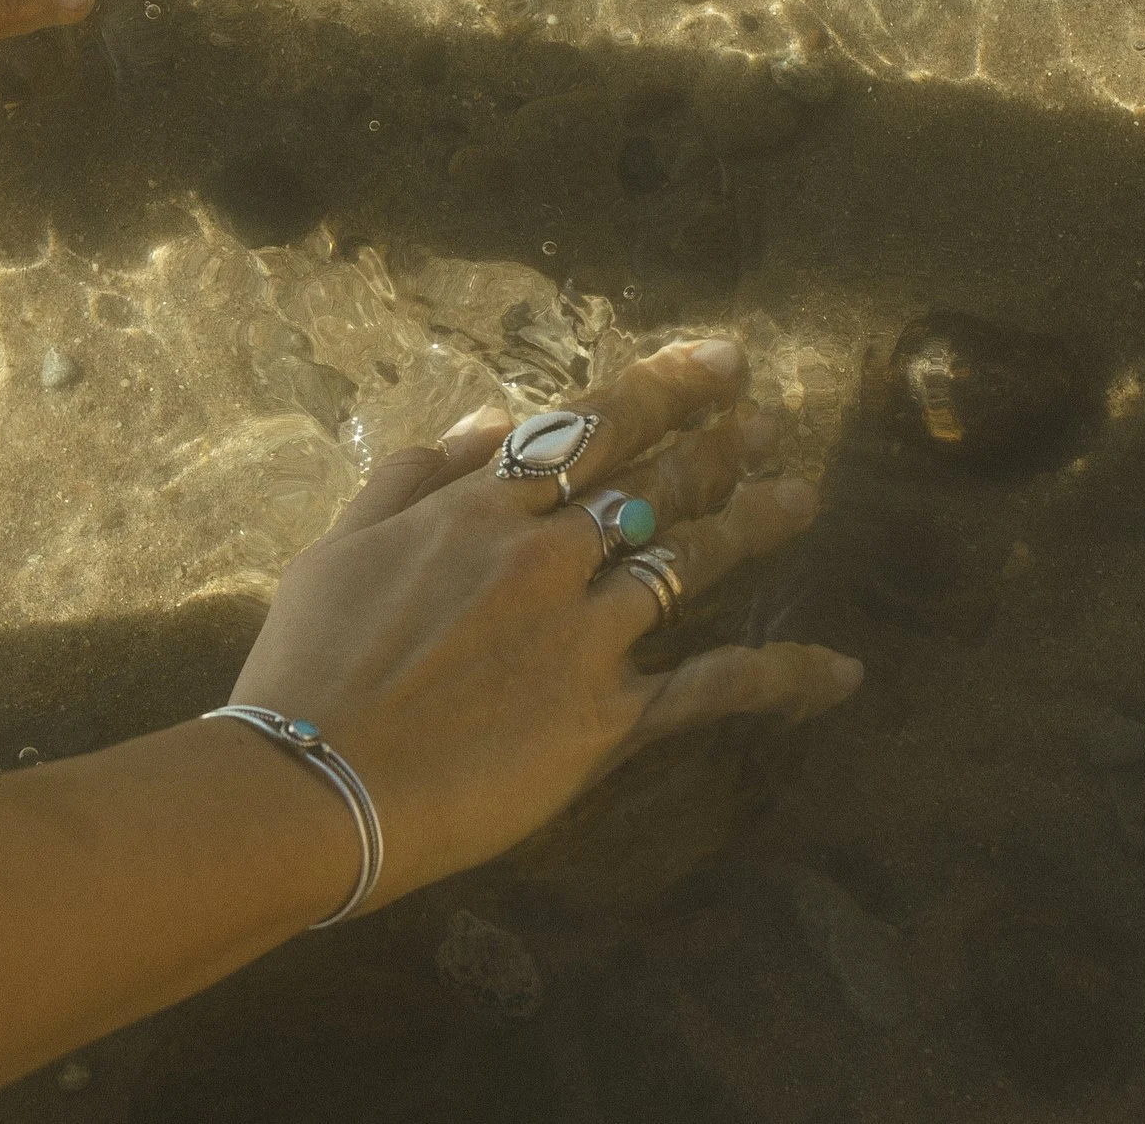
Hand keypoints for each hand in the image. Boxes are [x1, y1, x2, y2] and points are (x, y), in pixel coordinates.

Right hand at [228, 339, 862, 912]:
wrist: (310, 784)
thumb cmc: (306, 669)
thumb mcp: (337, 547)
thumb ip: (412, 476)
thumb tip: (487, 421)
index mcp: (477, 509)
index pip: (587, 428)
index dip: (660, 387)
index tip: (713, 359)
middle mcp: (543, 555)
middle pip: (652, 480)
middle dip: (717, 439)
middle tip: (764, 414)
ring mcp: (583, 633)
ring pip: (692, 561)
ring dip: (754, 524)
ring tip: (800, 499)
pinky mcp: (607, 717)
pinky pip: (714, 687)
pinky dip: (784, 676)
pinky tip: (839, 671)